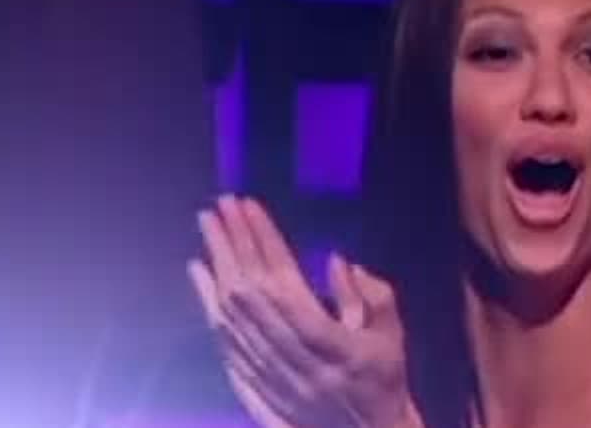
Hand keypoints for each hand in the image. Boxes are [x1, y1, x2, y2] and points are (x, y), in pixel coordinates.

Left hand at [187, 195, 420, 427]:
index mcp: (332, 346)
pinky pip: (222, 338)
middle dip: (235, 243)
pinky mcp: (250, 385)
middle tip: (220, 205)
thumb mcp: (391, 337)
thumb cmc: (381, 382)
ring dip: (217, 265)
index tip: (250, 205)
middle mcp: (294, 361)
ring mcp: (268, 376)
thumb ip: (372, 297)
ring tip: (208, 226)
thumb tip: (338, 261)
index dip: (266, 242)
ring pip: (232, 314)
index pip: (287, 284)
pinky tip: (198, 271)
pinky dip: (207, 302)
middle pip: (253, 294)